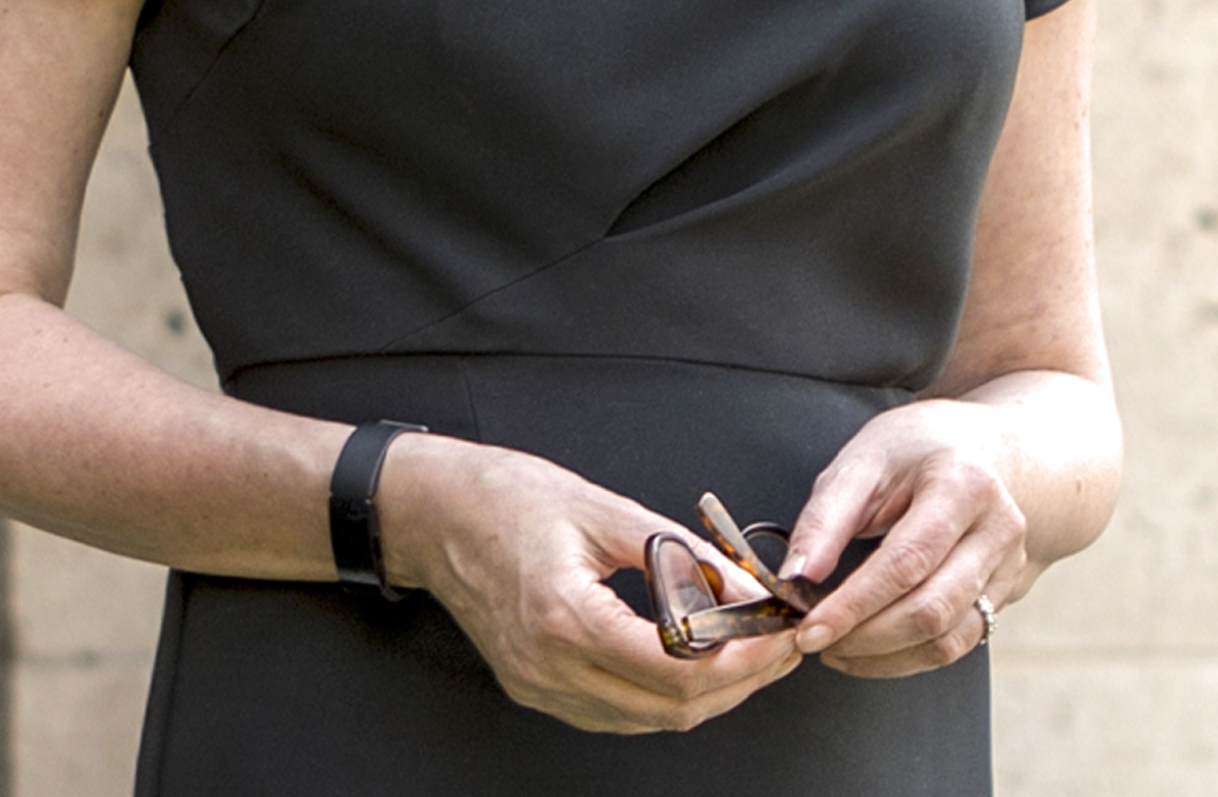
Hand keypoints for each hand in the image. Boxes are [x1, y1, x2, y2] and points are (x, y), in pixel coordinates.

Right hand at [379, 435, 802, 732]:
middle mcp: (548, 667)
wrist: (435, 515)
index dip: (743, 659)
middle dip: (741, 682)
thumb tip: (746, 586)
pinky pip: (616, 712)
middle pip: (670, 709)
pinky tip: (696, 661)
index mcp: (566, 617)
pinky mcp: (535, 688)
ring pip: (647, 720)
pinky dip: (665, 695)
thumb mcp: (606, 508)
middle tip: (782, 644)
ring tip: (751, 651)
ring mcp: (538, 686)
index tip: (782, 633)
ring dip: (708, 694)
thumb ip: (682, 554)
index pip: (676, 669)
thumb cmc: (510, 499)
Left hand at [780, 401, 1028, 677]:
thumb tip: (796, 576)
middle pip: (931, 609)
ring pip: (948, 637)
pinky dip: (909, 657)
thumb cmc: (916, 450)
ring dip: (885, 656)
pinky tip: (873, 650)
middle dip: (865, 638)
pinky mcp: (1005, 592)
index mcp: (963, 484)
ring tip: (839, 648)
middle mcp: (997, 527)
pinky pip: (958, 643)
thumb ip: (825, 519)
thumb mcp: (862, 463)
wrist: (979, 448)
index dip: (854, 605)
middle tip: (816, 641)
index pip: (906, 562)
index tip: (810, 630)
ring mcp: (1008, 564)